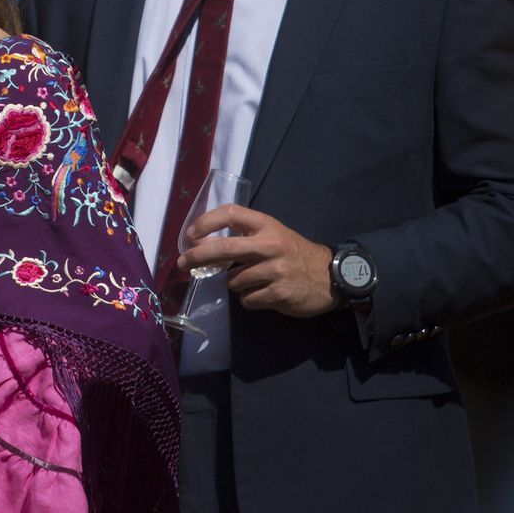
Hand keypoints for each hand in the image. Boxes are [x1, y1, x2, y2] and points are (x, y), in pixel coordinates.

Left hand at [177, 204, 338, 317]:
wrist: (331, 276)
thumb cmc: (294, 253)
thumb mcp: (273, 234)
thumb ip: (244, 236)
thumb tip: (201, 244)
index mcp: (267, 226)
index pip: (231, 213)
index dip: (206, 221)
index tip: (190, 234)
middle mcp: (270, 245)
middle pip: (223, 249)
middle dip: (197, 257)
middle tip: (182, 263)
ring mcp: (275, 270)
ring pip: (233, 280)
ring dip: (235, 283)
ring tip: (252, 280)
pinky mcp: (279, 293)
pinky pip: (247, 299)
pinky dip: (249, 298)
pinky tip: (263, 293)